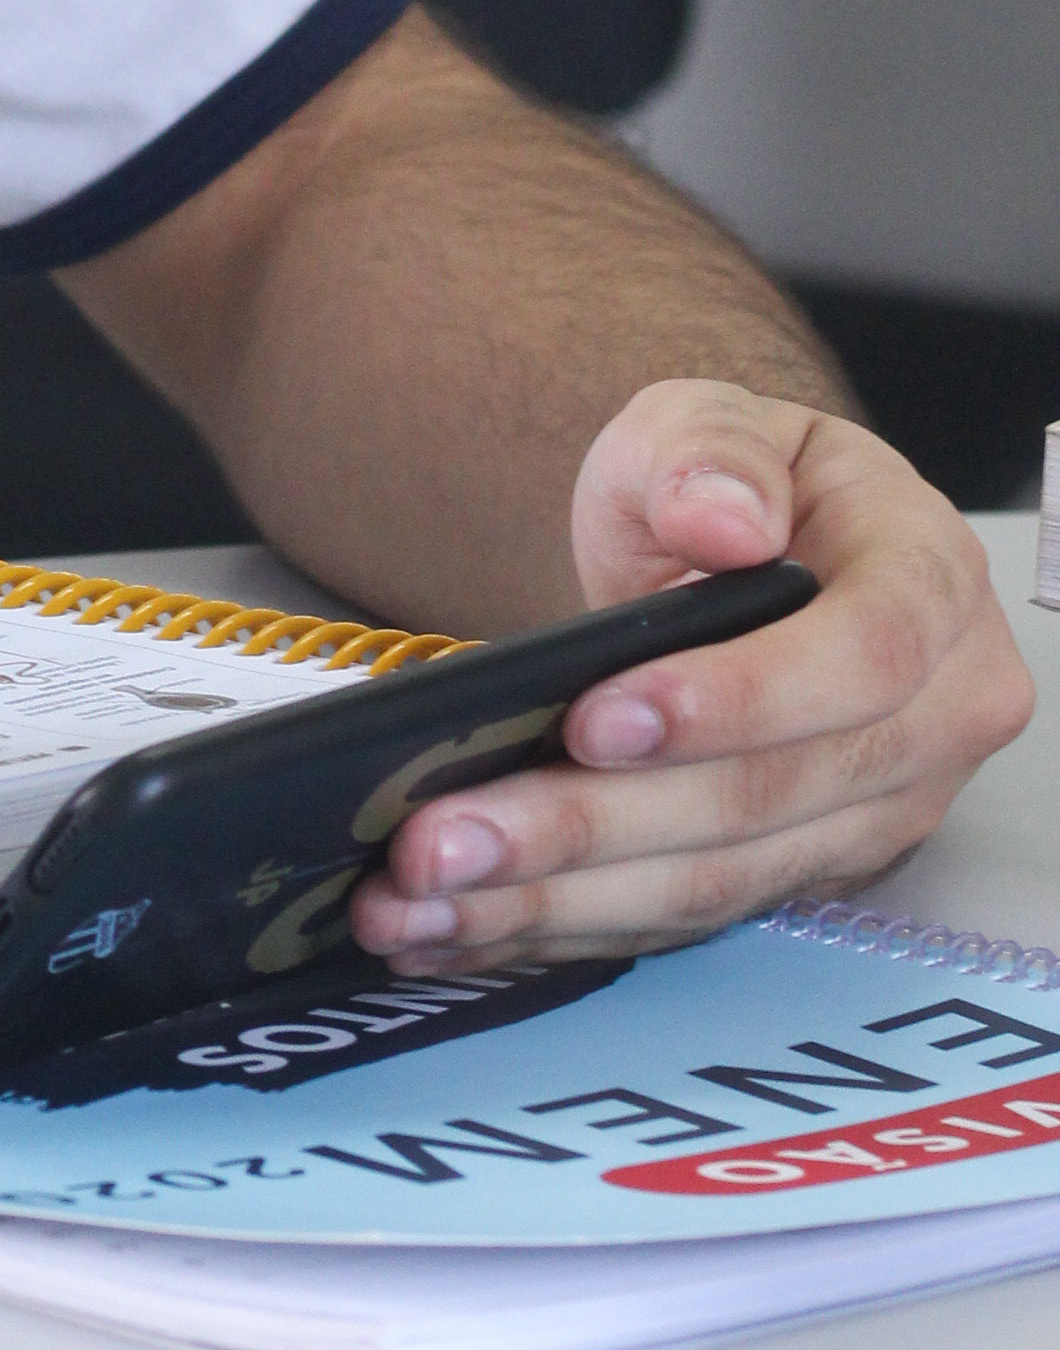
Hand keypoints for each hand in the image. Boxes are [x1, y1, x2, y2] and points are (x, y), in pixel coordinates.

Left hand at [350, 380, 1032, 967]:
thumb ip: (713, 455)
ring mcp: (876, 815)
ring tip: (420, 900)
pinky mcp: (802, 873)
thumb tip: (725, 518)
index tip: (593, 720)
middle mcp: (930, 722)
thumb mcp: (713, 423)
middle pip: (767, 801)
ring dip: (559, 899)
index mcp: (930, 586)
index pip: (859, 662)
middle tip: (443, 839)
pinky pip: (683, 914)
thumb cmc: (734, 478)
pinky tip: (454, 926)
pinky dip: (563, 923)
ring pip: (717, 879)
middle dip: (593, 827)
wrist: (741, 540)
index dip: (732, 702)